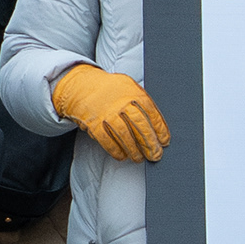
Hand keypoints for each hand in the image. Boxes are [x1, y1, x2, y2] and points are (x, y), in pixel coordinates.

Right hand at [48, 64, 169, 164]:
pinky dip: (115, 150)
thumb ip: (140, 102)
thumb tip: (156, 125)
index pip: (151, 112)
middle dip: (150, 143)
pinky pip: (107, 140)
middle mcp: (120, 102)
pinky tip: (122, 155)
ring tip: (139, 158)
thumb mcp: (127, 86)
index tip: (164, 140)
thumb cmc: (107, 89)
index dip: (160, 129)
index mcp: (132, 92)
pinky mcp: (94, 123)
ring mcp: (107, 113)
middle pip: (140, 125)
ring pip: (125, 135)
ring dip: (134, 149)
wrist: (80, 86)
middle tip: (155, 154)